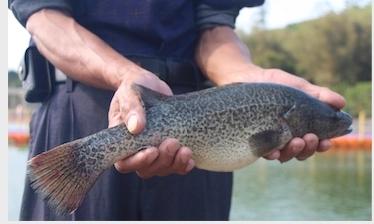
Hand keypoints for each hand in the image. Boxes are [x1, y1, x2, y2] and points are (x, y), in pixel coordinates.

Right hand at [108, 69, 193, 176]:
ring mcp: (153, 151)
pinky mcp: (168, 149)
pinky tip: (191, 159)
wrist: (149, 83)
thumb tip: (135, 128)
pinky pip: (175, 166)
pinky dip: (183, 165)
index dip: (138, 162)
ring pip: (162, 169)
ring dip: (175, 164)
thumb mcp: (130, 92)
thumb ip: (131, 107)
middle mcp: (136, 150)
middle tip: (173, 142)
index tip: (152, 150)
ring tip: (185, 150)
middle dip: (162, 160)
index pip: (125, 163)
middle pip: (147, 169)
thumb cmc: (134, 86)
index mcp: (121, 140)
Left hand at [228, 65, 345, 161]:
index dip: (322, 145)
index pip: (314, 142)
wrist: (246, 77)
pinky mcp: (253, 138)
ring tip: (297, 141)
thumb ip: (318, 95)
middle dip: (309, 148)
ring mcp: (269, 139)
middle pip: (301, 152)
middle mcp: (285, 136)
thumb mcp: (298, 86)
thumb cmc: (274, 83)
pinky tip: (274, 151)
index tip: (327, 142)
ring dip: (293, 152)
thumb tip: (341, 103)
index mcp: (299, 127)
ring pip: (284, 155)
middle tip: (311, 138)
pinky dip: (271, 153)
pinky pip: (263, 152)